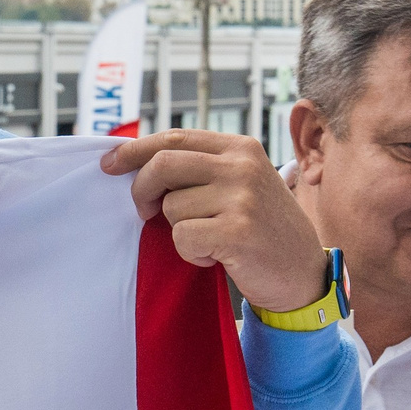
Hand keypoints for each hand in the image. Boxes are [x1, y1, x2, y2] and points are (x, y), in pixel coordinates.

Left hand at [102, 131, 329, 314]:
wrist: (301, 271)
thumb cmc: (259, 229)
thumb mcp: (237, 185)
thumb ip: (199, 170)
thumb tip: (136, 164)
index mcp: (240, 148)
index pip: (174, 138)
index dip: (134, 150)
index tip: (109, 164)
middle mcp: (243, 166)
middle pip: (163, 164)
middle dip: (141, 190)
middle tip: (144, 213)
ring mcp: (243, 197)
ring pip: (171, 206)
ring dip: (179, 230)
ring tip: (209, 238)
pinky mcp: (238, 230)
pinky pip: (182, 236)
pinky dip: (189, 252)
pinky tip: (214, 255)